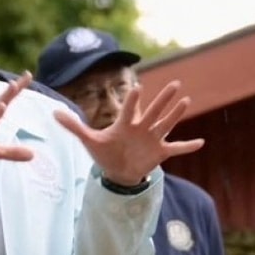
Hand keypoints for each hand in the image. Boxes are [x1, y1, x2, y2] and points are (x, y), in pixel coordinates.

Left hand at [55, 79, 203, 186]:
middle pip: (154, 111)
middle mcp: (141, 128)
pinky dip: (188, 146)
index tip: (137, 87)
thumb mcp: (88, 140)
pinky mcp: (159, 152)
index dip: (133, 100)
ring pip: (166, 124)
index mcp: (125, 124)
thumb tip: (53, 113)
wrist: (117, 171)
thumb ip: (73, 126)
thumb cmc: (104, 153)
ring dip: (176, 115)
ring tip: (186, 101)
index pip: (130, 110)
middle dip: (164, 99)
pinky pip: (177, 148)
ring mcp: (152, 139)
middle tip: (175, 83)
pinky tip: (202, 142)